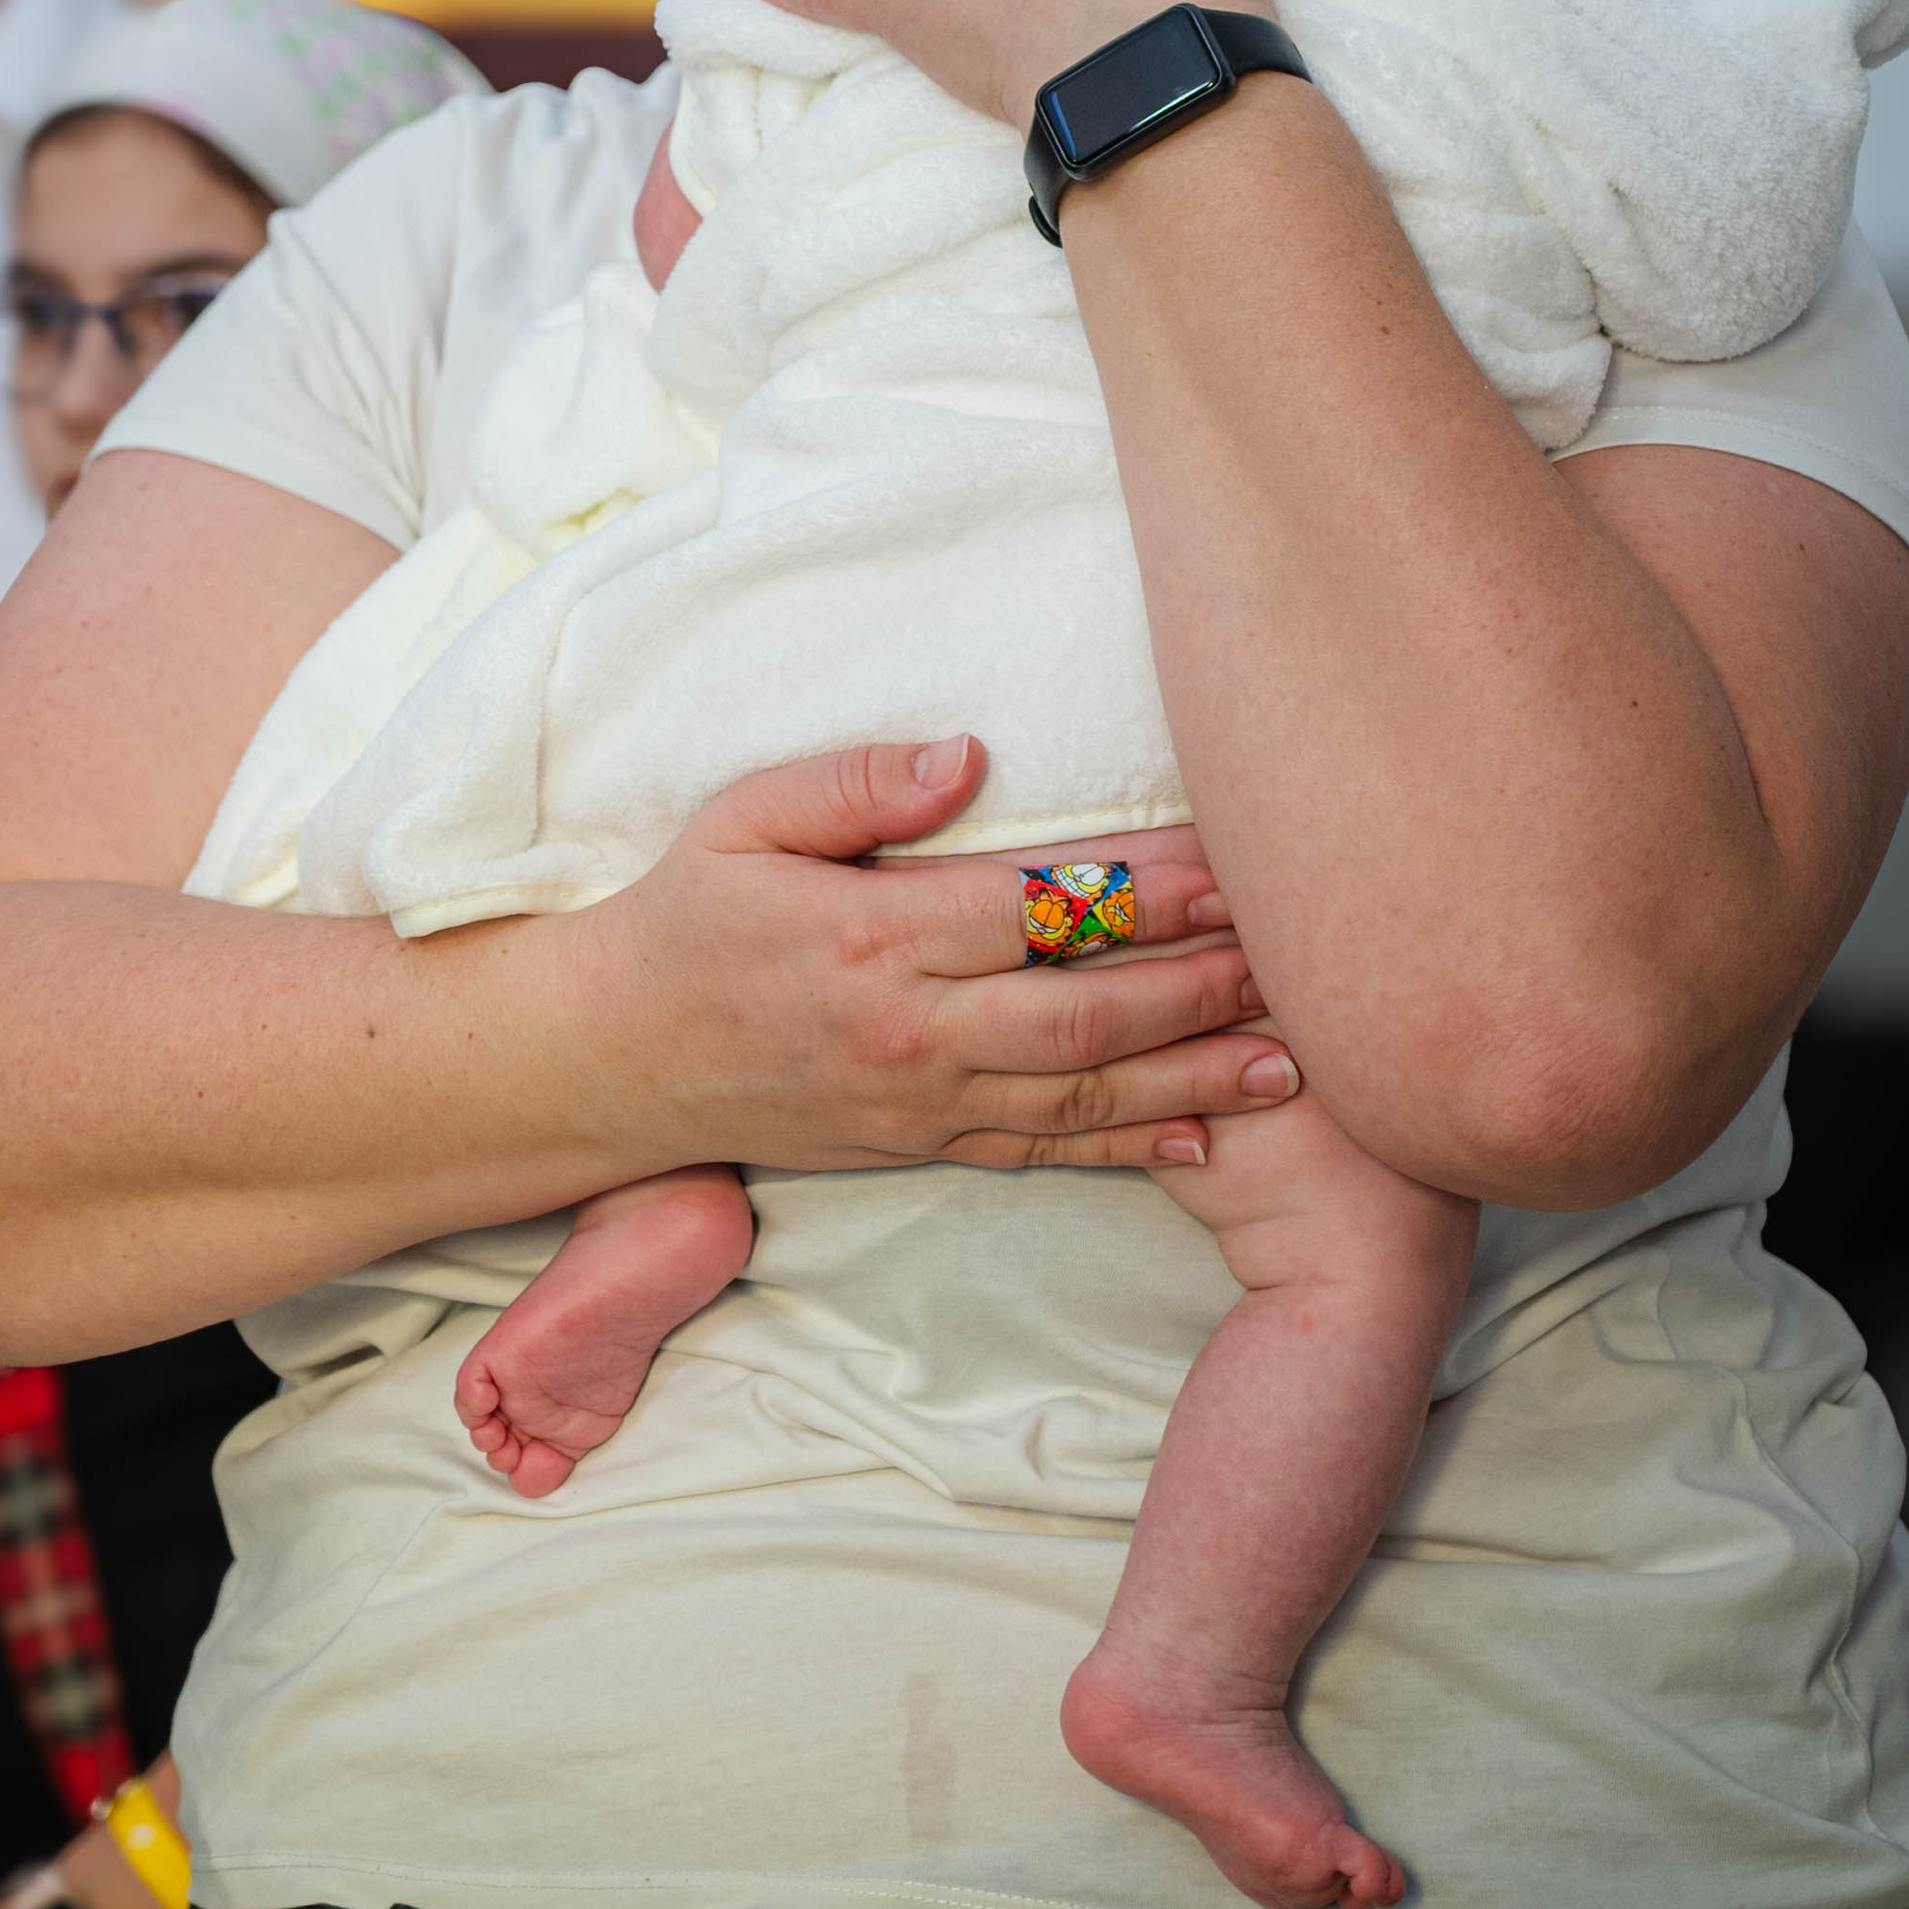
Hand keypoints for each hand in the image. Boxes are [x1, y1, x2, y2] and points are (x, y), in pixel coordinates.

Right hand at [580, 735, 1300, 1179]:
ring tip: (1291, 1063)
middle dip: (1199, 988)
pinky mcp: (916, 1147)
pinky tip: (1202, 1140)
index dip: (1144, 891)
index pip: (1037, 911)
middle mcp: (909, 1030)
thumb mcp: (741, 819)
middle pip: (1082, 1015)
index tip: (1233, 866)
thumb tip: (970, 754)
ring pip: (1079, 1097)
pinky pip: (1037, 1154)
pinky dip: (1125, 1151)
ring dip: (1191, 1078)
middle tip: (1300, 962)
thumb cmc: (682, 919)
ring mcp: (917, 1101)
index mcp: (873, 935)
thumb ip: (857, 783)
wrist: (608, 1062)